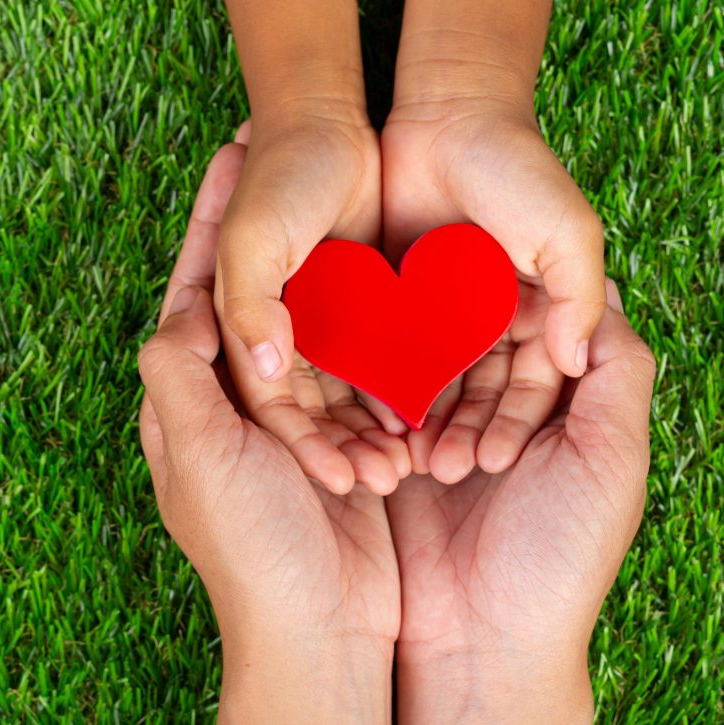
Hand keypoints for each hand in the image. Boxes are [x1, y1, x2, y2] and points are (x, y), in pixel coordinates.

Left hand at [139, 143, 398, 721]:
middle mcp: (234, 401)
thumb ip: (179, 370)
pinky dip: (372, 339)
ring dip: (331, 277)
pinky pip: (355, 372)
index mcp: (190, 395)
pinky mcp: (338, 439)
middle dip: (271, 231)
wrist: (319, 630)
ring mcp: (287, 419)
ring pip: (311, 327)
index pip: (197, 289)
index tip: (232, 156)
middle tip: (288, 160)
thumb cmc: (249, 546)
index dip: (212, 220)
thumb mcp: (197, 451)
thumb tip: (184, 303)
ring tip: (348, 208)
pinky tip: (392, 294)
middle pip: (254, 295)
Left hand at [379, 101, 606, 478]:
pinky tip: (364, 417)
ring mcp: (432, 314)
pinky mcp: (387, 299)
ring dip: (414, 421)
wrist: (447, 115)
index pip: (528, 389)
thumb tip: (576, 363)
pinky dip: (375, 382)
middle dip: (457, 434)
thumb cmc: (517, 170)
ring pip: (425, 382)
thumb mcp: (567, 232)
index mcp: (533, 317)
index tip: (491, 460)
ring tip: (397, 460)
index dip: (513, 425)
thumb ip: (578, 298)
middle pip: (472, 395)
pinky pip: (381, 350)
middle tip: (436, 473)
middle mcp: (481, 324)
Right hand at [384, 280, 654, 721]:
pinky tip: (402, 455)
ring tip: (446, 469)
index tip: (500, 332)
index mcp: (565, 403)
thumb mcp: (613, 458)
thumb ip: (618, 369)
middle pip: (479, 340)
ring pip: (430, 367)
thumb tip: (599, 290)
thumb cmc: (558, 555)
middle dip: (474, 378)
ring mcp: (446, 425)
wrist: (481, 641)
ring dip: (434, 407)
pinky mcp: (397, 448)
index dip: (524, 323)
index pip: (543, 326)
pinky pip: (387, 403)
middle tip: (477, 435)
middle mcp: (505, 407)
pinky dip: (393, 421)